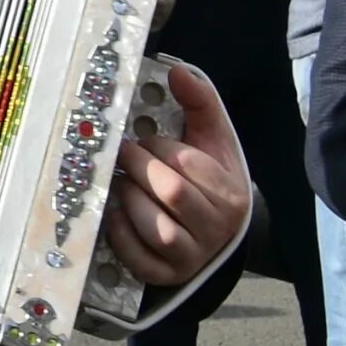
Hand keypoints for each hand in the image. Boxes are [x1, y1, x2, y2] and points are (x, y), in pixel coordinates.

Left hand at [105, 61, 252, 286]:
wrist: (216, 231)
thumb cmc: (207, 179)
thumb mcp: (212, 140)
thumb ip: (199, 103)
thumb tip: (178, 71)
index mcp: (231, 193)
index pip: (185, 164)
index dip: (155, 147)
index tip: (142, 140)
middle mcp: (216, 228)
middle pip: (170, 193)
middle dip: (136, 168)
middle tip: (121, 156)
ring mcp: (193, 255)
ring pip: (156, 227)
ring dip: (129, 200)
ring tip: (121, 185)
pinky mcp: (167, 275)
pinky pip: (140, 259)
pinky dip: (121, 235)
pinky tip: (114, 214)